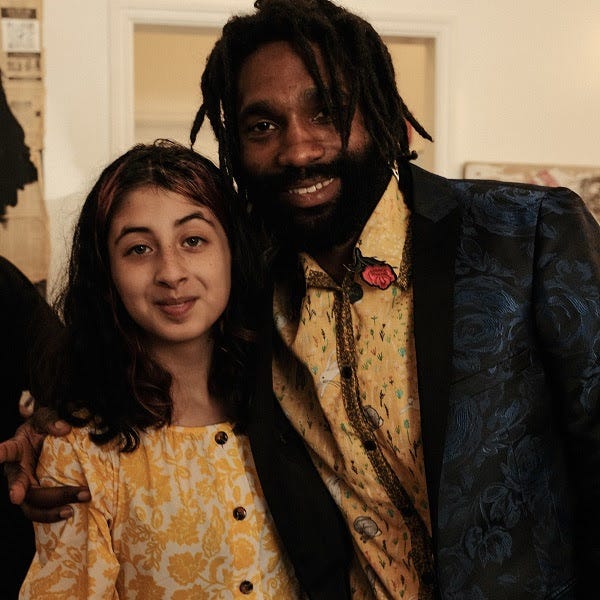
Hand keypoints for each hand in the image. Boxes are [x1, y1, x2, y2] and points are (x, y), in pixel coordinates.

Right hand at [1, 407, 90, 521]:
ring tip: (70, 511)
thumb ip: (51, 421)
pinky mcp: (35, 495)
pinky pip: (41, 510)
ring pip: (30, 506)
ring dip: (50, 511)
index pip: (5, 451)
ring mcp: (25, 485)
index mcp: (15, 450)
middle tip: (67, 498)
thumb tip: (64, 429)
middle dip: (46, 495)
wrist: (42, 438)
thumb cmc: (40, 428)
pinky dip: (54, 514)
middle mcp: (16, 471)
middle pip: (22, 489)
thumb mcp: (44, 419)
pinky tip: (73, 514)